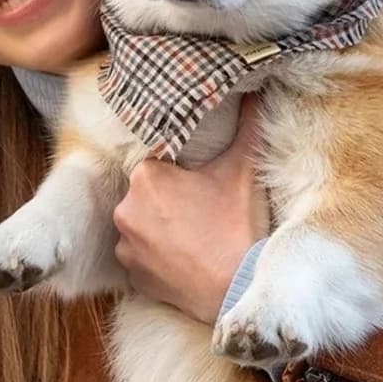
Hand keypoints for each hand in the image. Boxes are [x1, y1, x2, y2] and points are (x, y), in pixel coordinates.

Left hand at [112, 96, 267, 324]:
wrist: (237, 289)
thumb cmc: (238, 226)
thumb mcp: (244, 171)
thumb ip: (248, 126)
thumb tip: (256, 92)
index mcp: (146, 177)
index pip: (158, 163)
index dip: (181, 172)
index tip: (200, 183)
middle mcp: (126, 209)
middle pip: (148, 194)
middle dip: (170, 198)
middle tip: (202, 208)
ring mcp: (127, 246)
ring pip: (143, 224)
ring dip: (161, 227)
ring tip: (195, 234)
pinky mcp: (132, 277)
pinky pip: (142, 257)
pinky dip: (158, 255)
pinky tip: (185, 256)